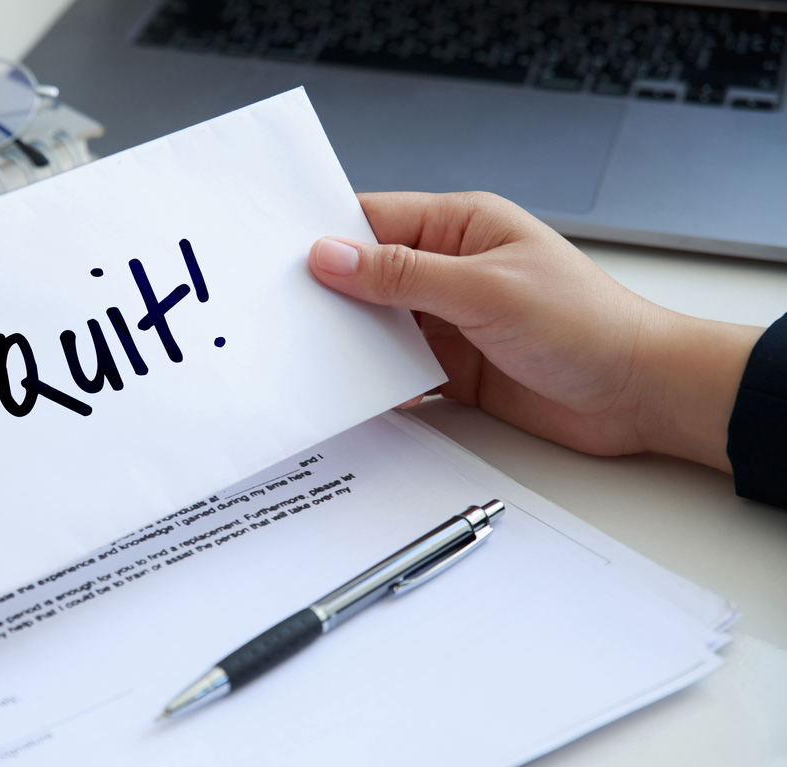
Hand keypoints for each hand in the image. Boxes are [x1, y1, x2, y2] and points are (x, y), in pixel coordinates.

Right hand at [309, 192, 762, 471]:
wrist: (640, 395)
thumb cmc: (588, 324)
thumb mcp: (486, 290)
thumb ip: (404, 275)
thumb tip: (331, 255)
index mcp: (461, 226)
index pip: (375, 220)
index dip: (326, 237)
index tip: (278, 258)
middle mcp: (450, 269)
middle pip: (367, 276)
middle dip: (329, 295)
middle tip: (282, 314)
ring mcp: (449, 321)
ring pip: (376, 326)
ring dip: (350, 343)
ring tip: (310, 357)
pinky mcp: (452, 368)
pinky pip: (396, 371)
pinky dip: (376, 383)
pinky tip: (357, 393)